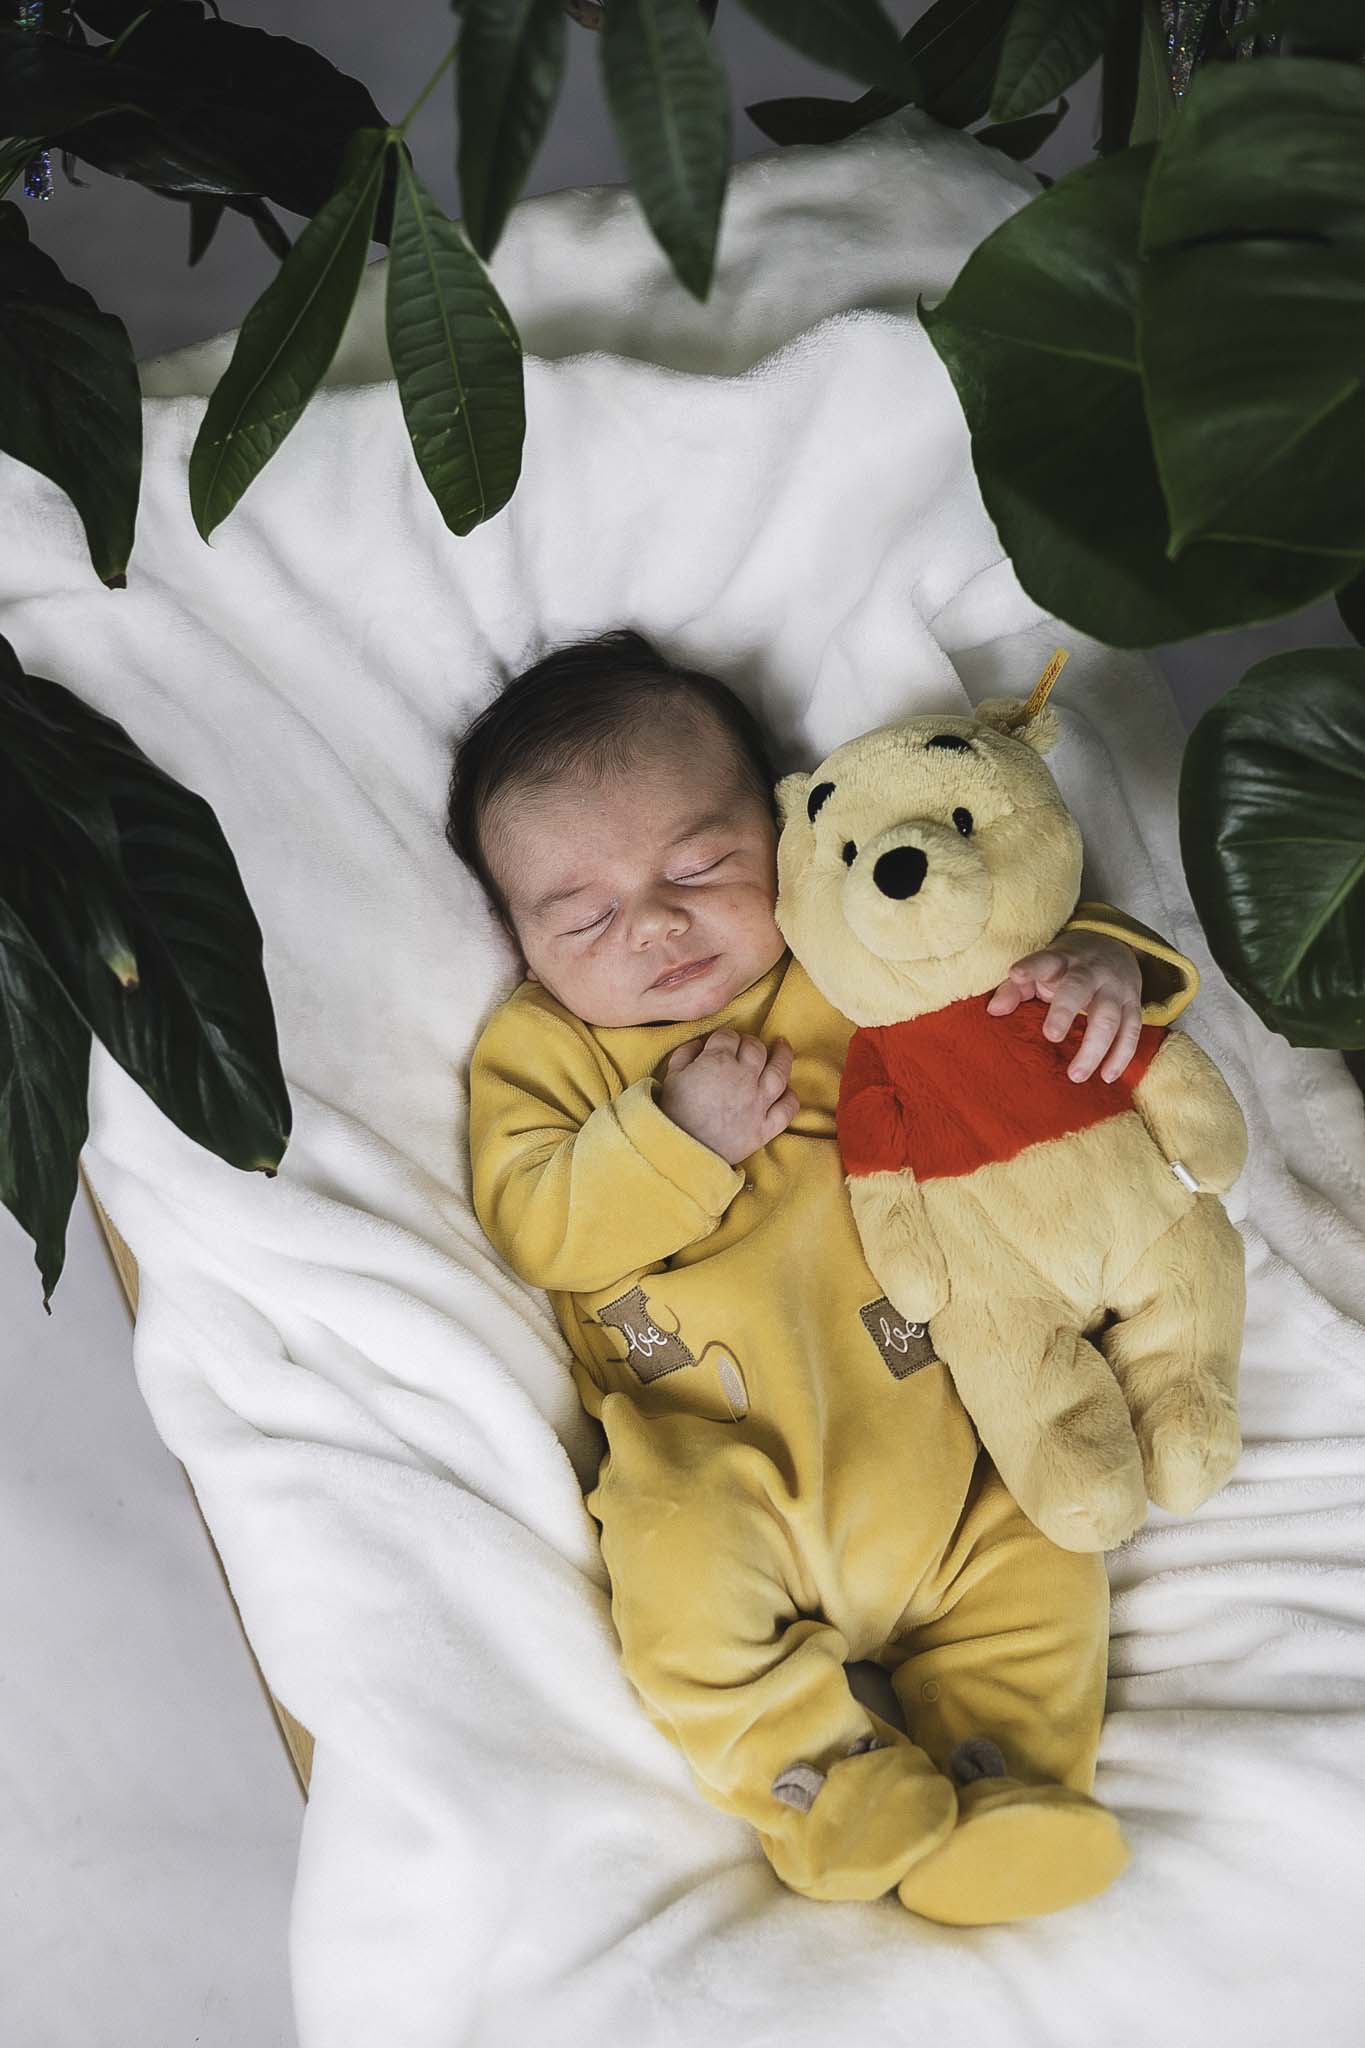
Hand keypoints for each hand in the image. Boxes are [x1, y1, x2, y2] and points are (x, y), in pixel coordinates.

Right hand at [659, 1030, 798, 1163]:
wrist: (683, 1150)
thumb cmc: (674, 1113)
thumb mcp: (671, 1077)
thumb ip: (685, 1054)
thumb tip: (698, 1044)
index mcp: (717, 1062)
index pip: (728, 1037)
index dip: (725, 1037)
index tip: (721, 1043)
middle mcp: (743, 1077)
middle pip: (755, 1048)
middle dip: (750, 1043)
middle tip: (746, 1047)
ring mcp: (758, 1102)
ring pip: (779, 1072)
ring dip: (783, 1056)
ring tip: (782, 1046)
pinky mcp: (765, 1127)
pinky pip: (787, 1109)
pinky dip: (790, 1098)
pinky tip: (787, 1090)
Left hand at [987, 932, 1142, 1083]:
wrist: (1115, 944)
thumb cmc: (1065, 966)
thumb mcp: (1041, 969)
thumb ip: (1015, 988)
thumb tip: (993, 1011)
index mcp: (1061, 960)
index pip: (1044, 960)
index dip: (1030, 967)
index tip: (1015, 974)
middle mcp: (1090, 971)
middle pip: (1079, 988)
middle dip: (1065, 1011)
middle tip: (1051, 1036)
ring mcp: (1114, 988)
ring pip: (1108, 1017)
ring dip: (1094, 1048)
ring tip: (1076, 1075)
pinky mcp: (1133, 1004)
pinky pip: (1131, 1030)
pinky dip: (1121, 1055)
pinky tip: (1107, 1076)